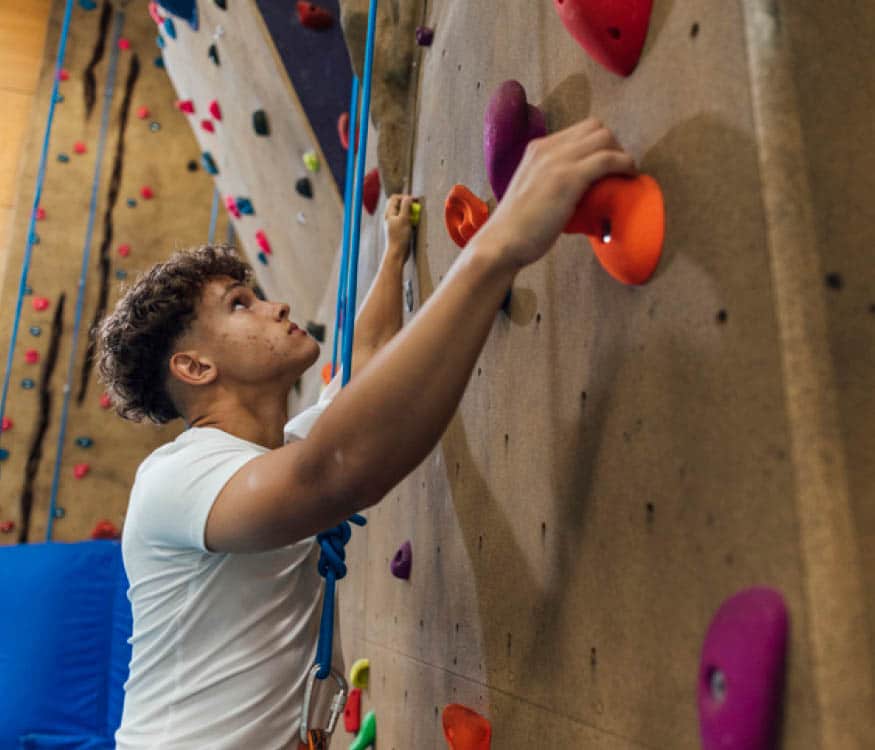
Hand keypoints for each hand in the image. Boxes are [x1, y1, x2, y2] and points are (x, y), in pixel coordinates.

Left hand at [384, 194, 415, 259]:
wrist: (398, 253)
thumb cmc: (399, 237)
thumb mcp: (404, 219)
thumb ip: (406, 206)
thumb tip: (408, 197)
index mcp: (389, 213)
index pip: (395, 198)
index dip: (405, 197)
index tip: (414, 200)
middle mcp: (391, 217)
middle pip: (400, 204)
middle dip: (409, 205)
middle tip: (416, 208)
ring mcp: (396, 223)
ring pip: (404, 213)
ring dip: (412, 213)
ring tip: (417, 218)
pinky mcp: (401, 230)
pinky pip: (407, 221)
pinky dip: (412, 221)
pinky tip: (416, 226)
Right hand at [477, 118, 637, 272]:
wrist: (502, 243)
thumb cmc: (517, 229)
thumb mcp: (532, 194)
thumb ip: (548, 184)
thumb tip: (572, 195)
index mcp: (536, 150)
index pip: (578, 131)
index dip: (599, 145)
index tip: (608, 166)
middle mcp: (546, 148)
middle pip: (595, 128)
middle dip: (614, 145)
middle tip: (619, 171)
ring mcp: (557, 161)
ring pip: (605, 138)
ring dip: (622, 154)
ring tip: (626, 175)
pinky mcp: (568, 178)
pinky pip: (608, 159)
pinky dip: (625, 165)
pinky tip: (629, 177)